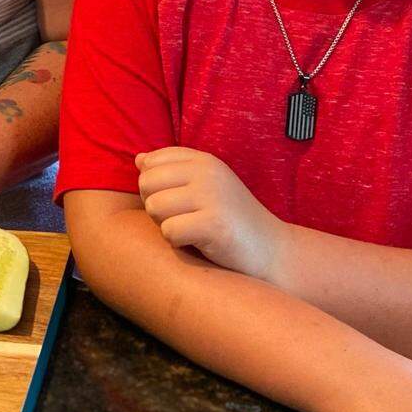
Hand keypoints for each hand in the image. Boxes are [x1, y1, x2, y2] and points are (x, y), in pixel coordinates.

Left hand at [137, 147, 284, 280]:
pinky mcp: (214, 224)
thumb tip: (139, 158)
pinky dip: (178, 243)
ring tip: (191, 230)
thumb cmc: (229, 220)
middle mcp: (207, 172)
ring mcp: (212, 196)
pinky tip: (198, 243)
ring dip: (165, 225)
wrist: (272, 252)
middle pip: (146, 184)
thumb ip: (171, 171)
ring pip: (154, 207)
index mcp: (203, 160)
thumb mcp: (203, 187)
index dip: (153, 185)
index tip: (176, 200)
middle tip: (182, 219)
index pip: (151, 162)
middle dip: (155, 206)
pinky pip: (169, 231)